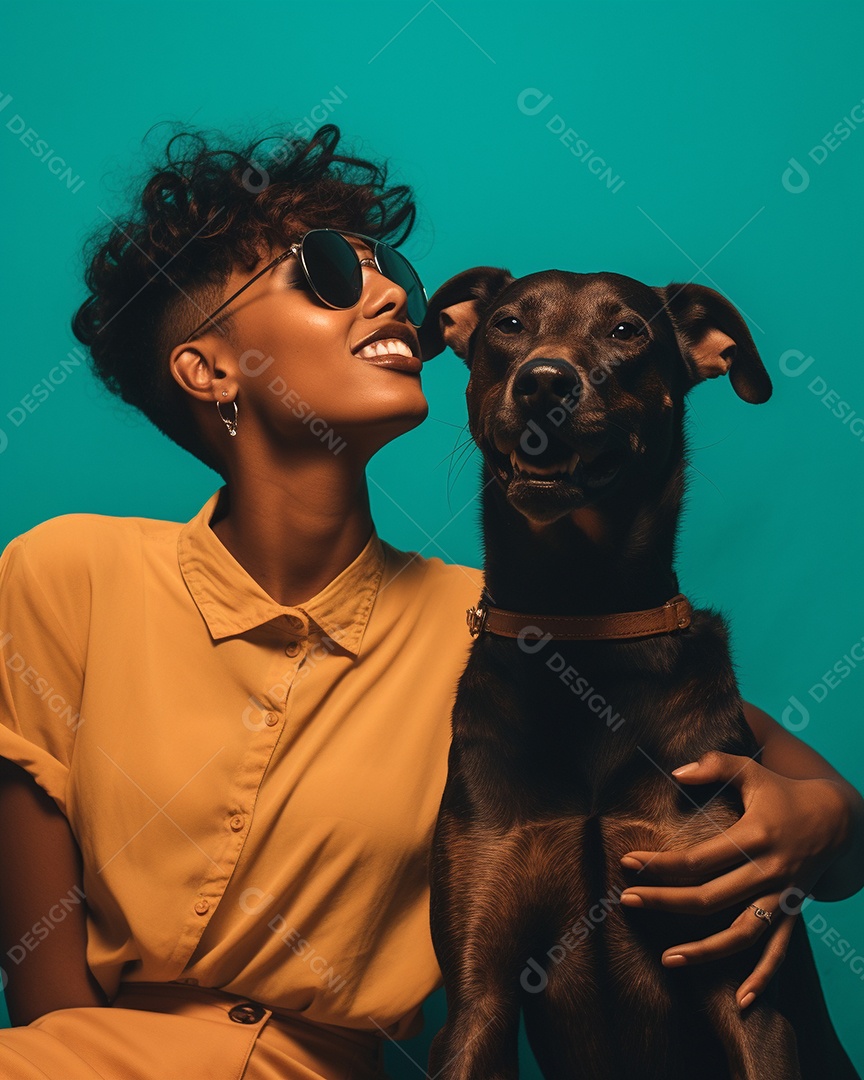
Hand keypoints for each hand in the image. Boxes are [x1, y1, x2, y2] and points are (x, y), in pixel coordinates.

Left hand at [617, 749, 852, 1008]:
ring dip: (704, 951)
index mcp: (754, 837)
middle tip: (627, 902)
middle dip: (664, 902)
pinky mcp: (793, 912)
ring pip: (740, 934)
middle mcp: (768, 872)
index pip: (698, 859)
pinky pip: (779, 952)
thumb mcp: (752, 770)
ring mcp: (781, 897)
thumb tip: (675, 772)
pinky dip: (763, 978)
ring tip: (667, 959)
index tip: (629, 863)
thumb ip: (715, 765)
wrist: (839, 820)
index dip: (661, 864)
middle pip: (709, 898)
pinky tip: (742, 1001)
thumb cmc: (784, 792)